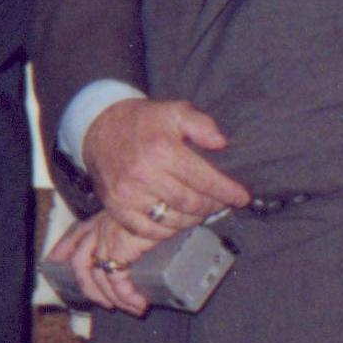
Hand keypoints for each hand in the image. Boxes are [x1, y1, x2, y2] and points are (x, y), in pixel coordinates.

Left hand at [49, 210, 159, 316]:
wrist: (166, 203)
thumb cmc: (159, 209)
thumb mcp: (141, 215)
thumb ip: (136, 226)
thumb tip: (145, 242)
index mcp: (103, 219)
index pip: (77, 233)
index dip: (64, 246)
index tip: (56, 258)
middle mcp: (100, 228)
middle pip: (81, 262)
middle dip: (89, 287)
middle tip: (104, 303)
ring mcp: (106, 239)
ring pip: (99, 277)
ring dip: (114, 298)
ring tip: (132, 308)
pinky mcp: (119, 248)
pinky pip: (116, 280)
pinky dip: (126, 296)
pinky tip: (138, 303)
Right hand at [81, 97, 249, 239]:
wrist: (100, 127)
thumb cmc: (144, 122)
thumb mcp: (175, 111)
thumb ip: (201, 124)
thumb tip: (221, 142)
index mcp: (162, 150)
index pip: (205, 180)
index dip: (228, 191)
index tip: (242, 197)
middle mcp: (143, 174)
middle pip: (192, 204)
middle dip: (212, 205)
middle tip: (218, 201)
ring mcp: (127, 194)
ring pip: (173, 220)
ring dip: (192, 219)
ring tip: (198, 209)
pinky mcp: (116, 208)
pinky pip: (148, 230)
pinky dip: (166, 230)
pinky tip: (174, 218)